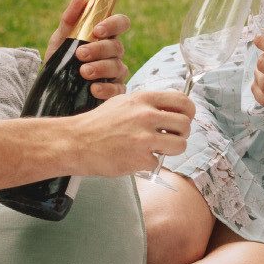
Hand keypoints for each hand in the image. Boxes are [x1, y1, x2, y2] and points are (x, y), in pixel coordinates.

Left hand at [46, 0, 129, 100]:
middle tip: (80, 54)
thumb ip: (70, 19)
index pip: (120, 23)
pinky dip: (106, 89)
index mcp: (105, 36)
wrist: (52, 87)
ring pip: (118, 67)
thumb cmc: (61, 59)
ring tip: (83, 72)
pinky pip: (118, 89)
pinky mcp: (114, 91)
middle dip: (99, 49)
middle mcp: (114, 53)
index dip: (113, 24)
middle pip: (117, 46)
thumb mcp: (60, 38)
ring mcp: (115, 72)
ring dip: (100, 68)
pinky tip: (93, 89)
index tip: (97, 30)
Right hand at [72, 90, 195, 176]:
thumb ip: (147, 104)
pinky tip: (136, 158)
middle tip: (170, 138)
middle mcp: (147, 115)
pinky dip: (150, 163)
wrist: (75, 142)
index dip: (188, 112)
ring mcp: (144, 138)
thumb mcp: (123, 103)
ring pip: (180, 145)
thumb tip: (171, 108)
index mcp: (144, 99)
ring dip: (172, 150)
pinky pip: (159, 162)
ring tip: (158, 149)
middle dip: (181, 133)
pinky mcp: (140, 158)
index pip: (183, 101)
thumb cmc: (98, 124)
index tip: (183, 119)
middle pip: (186, 124)